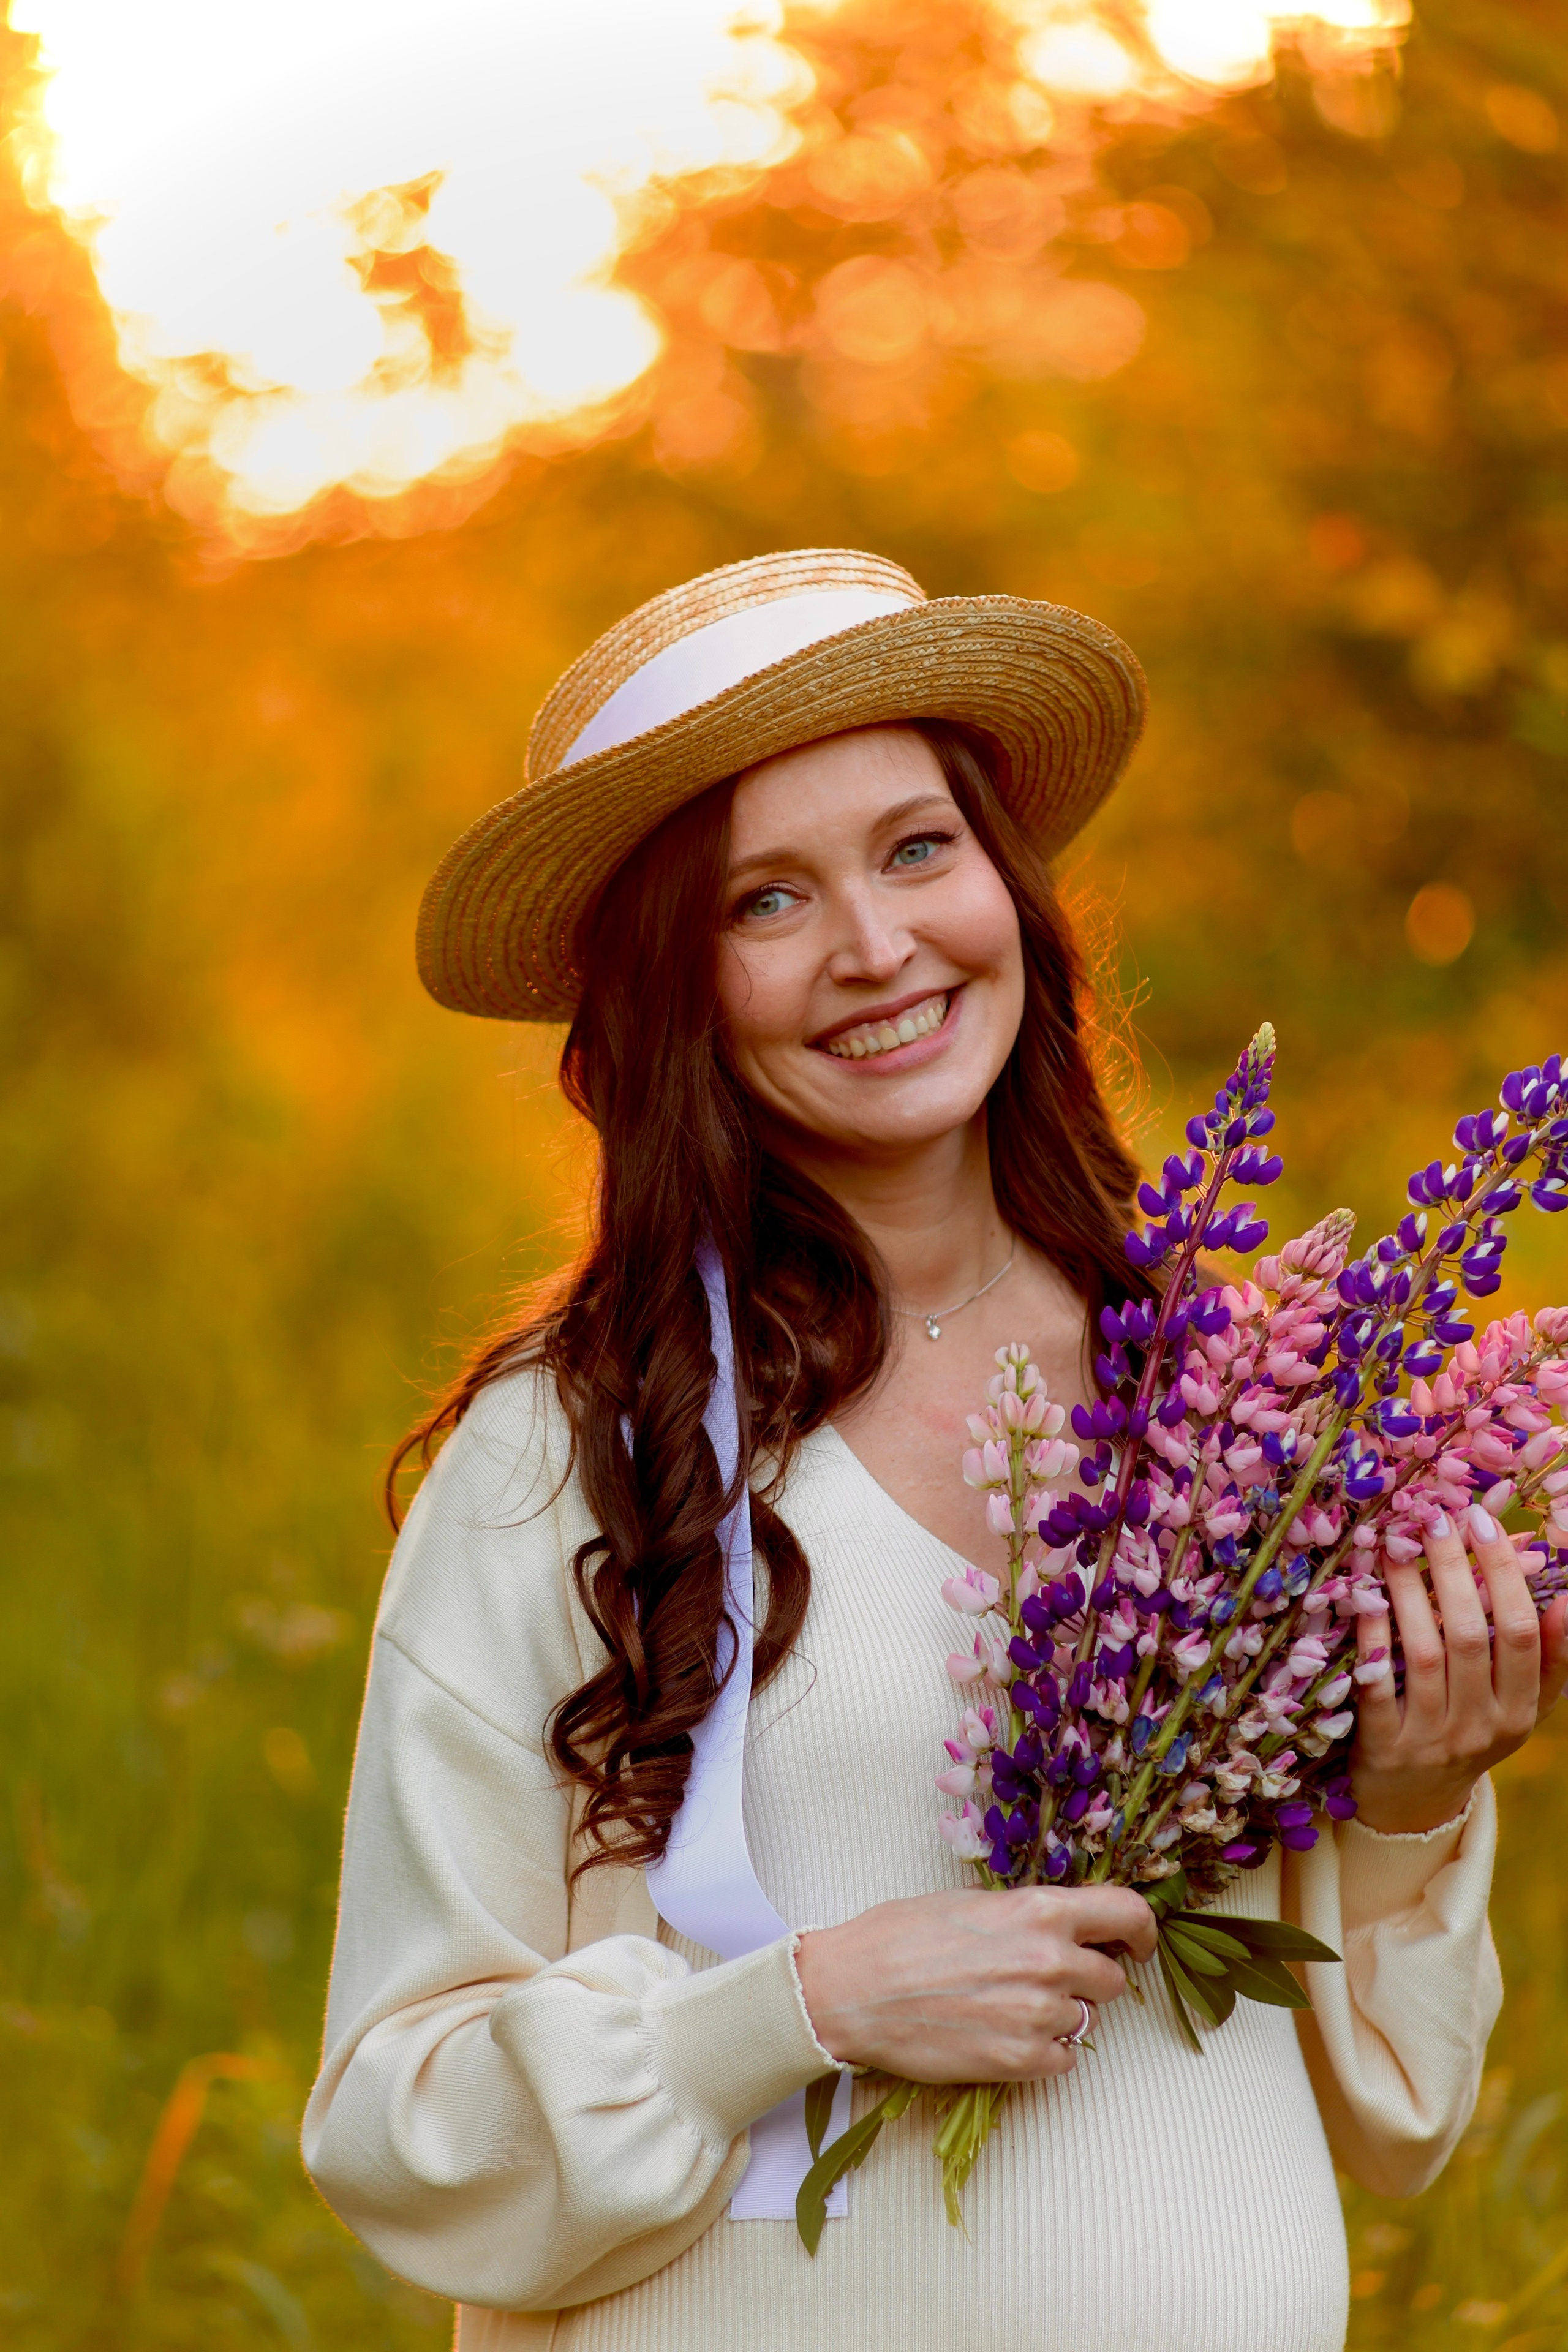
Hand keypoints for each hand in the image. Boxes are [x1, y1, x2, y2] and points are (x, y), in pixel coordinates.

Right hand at [793, 1884, 1155, 2081]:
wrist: (854, 1990)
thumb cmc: (901, 1936)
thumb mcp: (973, 1903)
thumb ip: (1029, 1916)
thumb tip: (1064, 1928)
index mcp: (1040, 1911)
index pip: (1128, 1914)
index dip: (1142, 1932)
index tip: (1137, 1945)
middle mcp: (1050, 1961)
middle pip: (1112, 1978)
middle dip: (1088, 1978)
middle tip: (1047, 1978)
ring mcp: (1038, 2015)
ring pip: (1085, 2018)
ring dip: (1059, 2013)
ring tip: (1008, 2005)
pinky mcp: (1021, 2062)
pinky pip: (1064, 2058)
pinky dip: (1043, 2051)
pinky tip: (1002, 2034)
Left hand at [1350, 1507, 1567, 1834]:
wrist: (1416, 1805)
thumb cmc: (1472, 1731)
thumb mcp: (1519, 1704)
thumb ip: (1547, 1656)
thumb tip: (1566, 1597)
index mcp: (1520, 1710)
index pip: (1520, 1633)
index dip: (1504, 1573)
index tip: (1483, 1520)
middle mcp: (1481, 1725)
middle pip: (1471, 1636)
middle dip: (1454, 1570)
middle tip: (1434, 1518)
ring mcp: (1430, 1738)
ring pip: (1423, 1653)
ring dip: (1408, 1592)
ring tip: (1393, 1545)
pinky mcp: (1382, 1746)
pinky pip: (1376, 1685)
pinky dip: (1371, 1638)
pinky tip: (1363, 1597)